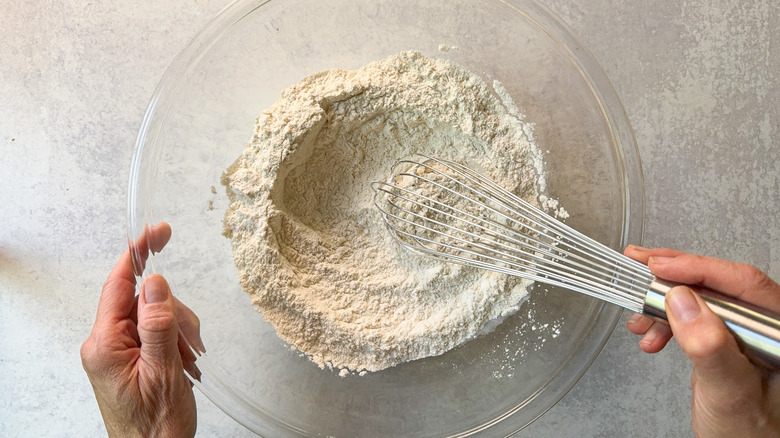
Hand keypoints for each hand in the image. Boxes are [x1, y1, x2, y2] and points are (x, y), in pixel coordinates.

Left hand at [81, 223, 203, 437]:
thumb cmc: (154, 427)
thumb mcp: (163, 373)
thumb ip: (157, 325)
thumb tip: (155, 282)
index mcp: (105, 344)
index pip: (119, 285)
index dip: (138, 254)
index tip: (157, 231)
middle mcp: (107, 343)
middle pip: (145, 299)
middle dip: (174, 314)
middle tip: (188, 344)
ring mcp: (120, 349)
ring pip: (157, 313)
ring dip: (180, 331)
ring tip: (186, 361)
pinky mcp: (133, 355)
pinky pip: (159, 330)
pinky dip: (178, 341)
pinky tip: (184, 362)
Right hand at [624, 245, 779, 436]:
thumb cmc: (752, 433)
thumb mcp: (730, 391)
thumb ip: (710, 347)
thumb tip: (683, 302)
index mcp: (778, 330)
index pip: (741, 282)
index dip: (697, 268)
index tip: (660, 266)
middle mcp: (763, 327)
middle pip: (716, 283)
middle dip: (673, 275)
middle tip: (639, 263)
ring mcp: (741, 333)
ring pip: (698, 298)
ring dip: (661, 303)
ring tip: (638, 313)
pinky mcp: (721, 341)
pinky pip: (689, 317)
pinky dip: (663, 321)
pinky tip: (650, 334)